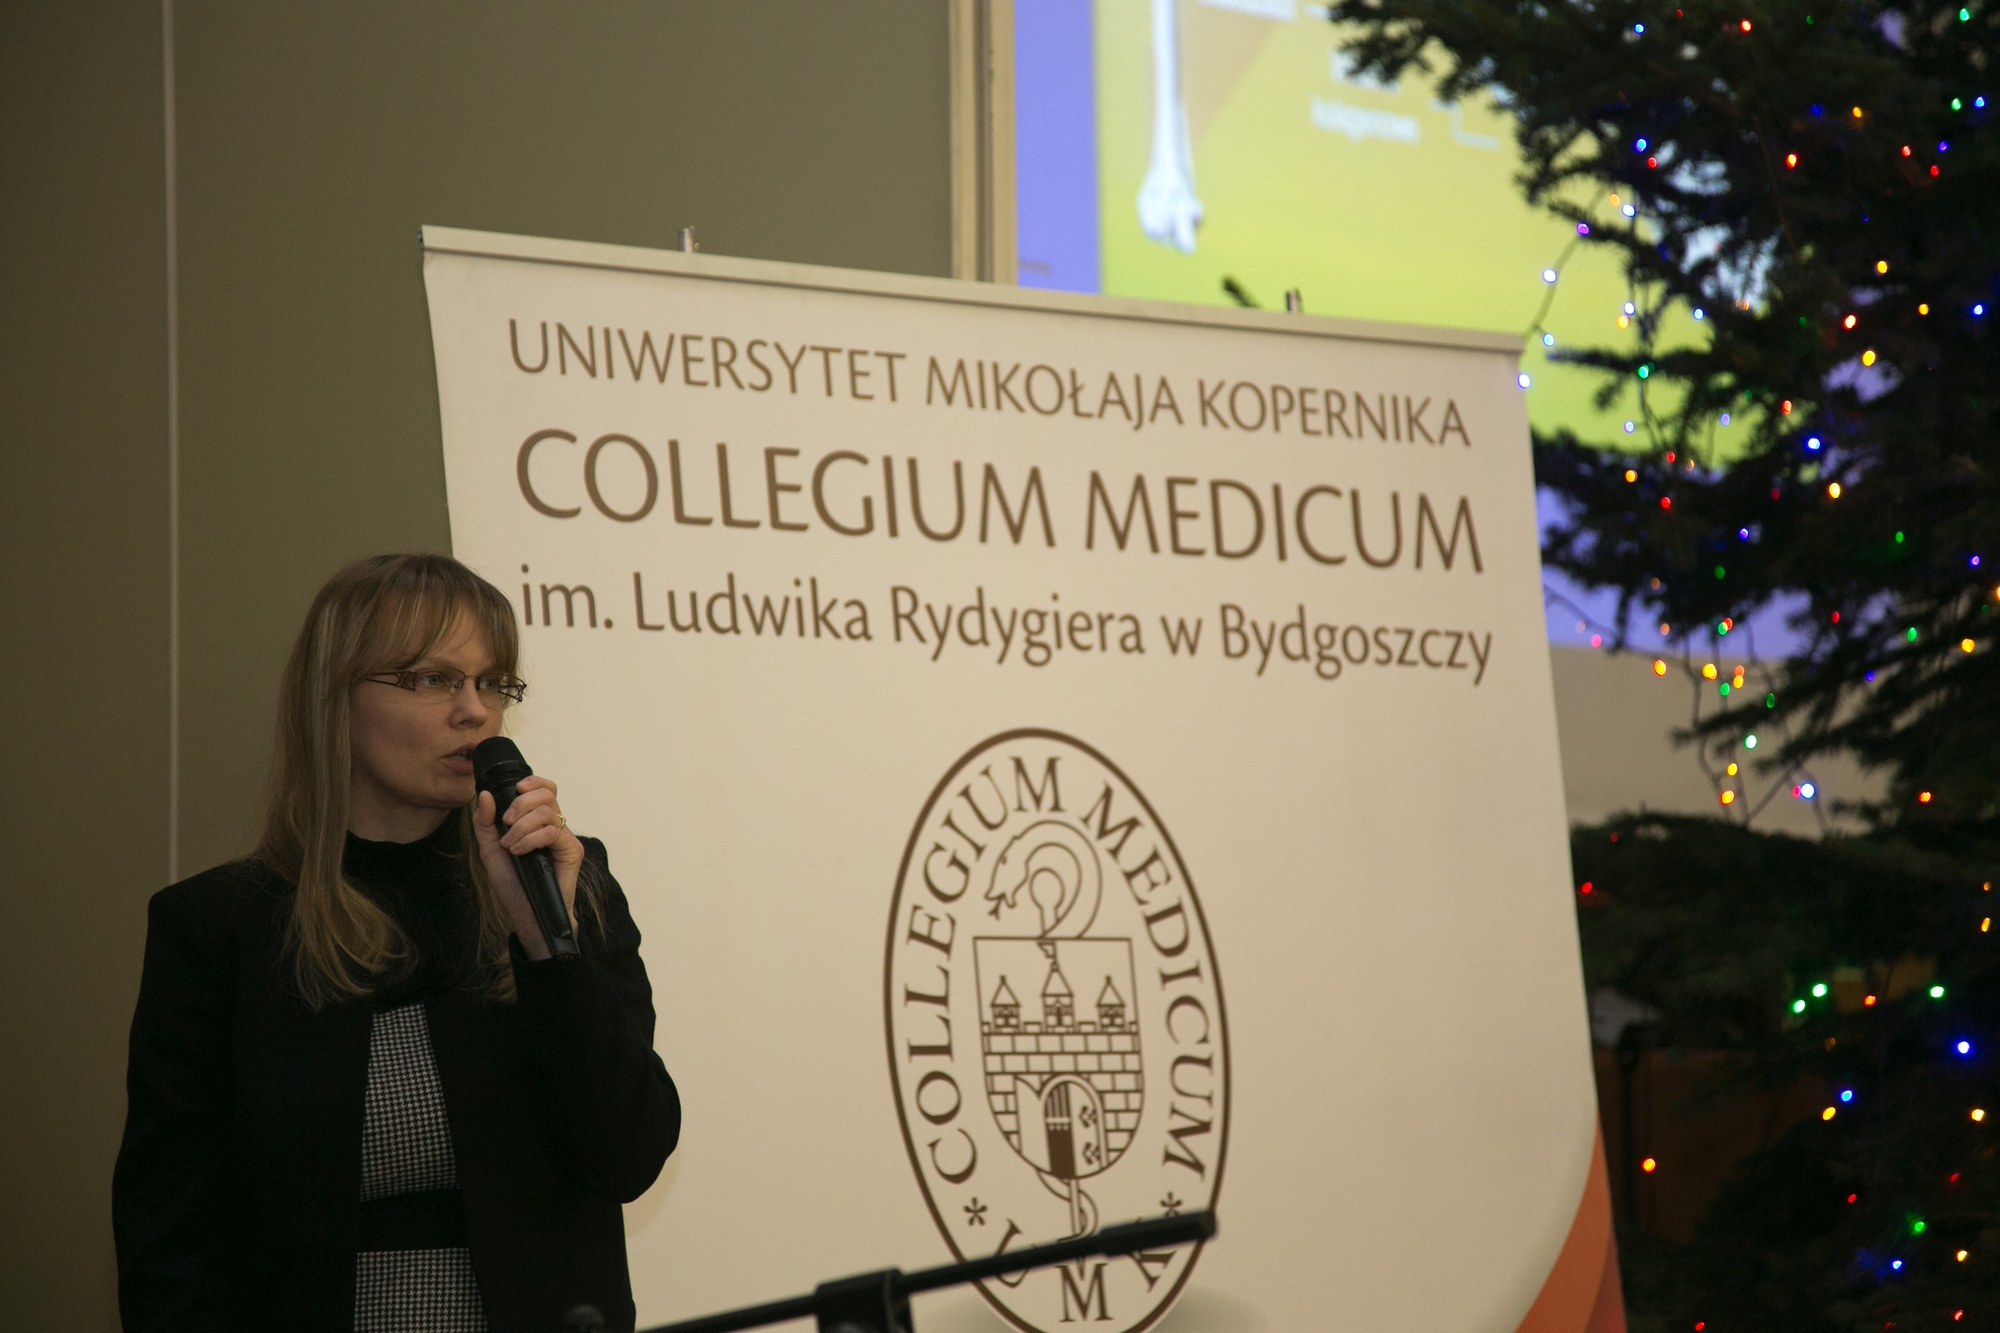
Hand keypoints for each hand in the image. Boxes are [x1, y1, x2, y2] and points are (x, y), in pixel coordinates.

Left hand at [473, 774, 583, 960]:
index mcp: (538, 821)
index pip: (545, 788)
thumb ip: (485, 822)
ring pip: (548, 812)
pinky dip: (531, 839)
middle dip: (521, 803)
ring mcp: (565, 837)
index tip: (516, 790)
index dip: (533, 781)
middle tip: (506, 823)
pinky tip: (519, 852)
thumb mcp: (490, 849)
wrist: (526, 914)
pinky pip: (552, 832)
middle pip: (547, 794)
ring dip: (522, 826)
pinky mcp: (572, 850)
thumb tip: (485, 794)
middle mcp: (554, 826)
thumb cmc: (513, 884)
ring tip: (510, 845)